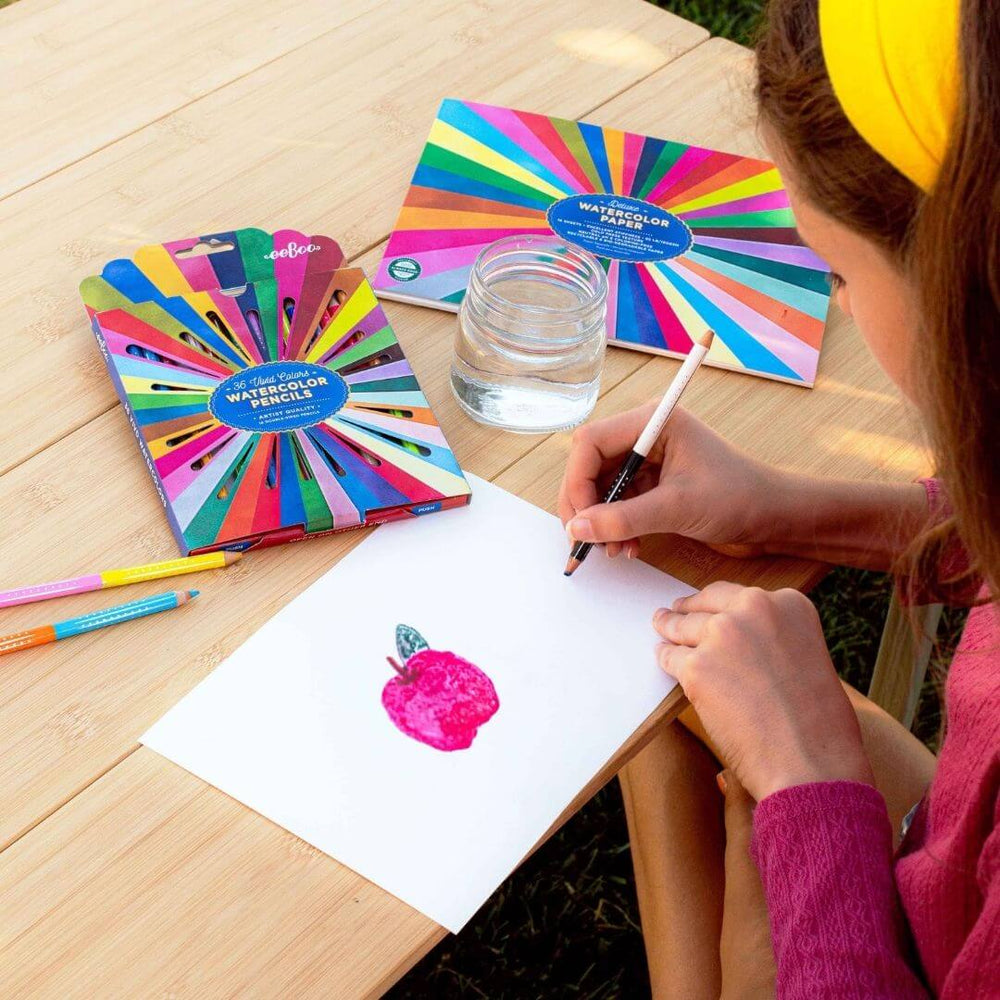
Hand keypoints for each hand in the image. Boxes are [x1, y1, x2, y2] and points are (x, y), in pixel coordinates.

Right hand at [559, 404, 782, 558]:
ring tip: (615, 550)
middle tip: (586, 539)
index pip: (591, 442)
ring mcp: (647, 459)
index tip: (580, 519)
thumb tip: (578, 529)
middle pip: (589, 465)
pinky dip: (615, 526)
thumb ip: (623, 519)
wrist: (774, 517)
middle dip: (585, 505)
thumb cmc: (739, 497)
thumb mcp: (677, 509)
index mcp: (653, 420)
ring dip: (600, 521)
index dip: (578, 481)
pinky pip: (616, 502)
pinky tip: (628, 547)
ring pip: (600, 487)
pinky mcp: (652, 482)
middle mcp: (645, 434)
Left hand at [653, 581, 872, 801]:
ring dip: (670, 630)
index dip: (715, 603)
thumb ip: (775, 638)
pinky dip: (665, 661)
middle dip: (688, 609)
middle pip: (706, 606)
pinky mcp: (697, 667)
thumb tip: (741, 642)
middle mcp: (754, 610)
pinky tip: (662, 660)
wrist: (812, 760)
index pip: (736, 595)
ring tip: (660, 627)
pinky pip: (670, 658)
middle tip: (674, 611)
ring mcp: (722, 636)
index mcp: (788, 604)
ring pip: (683, 628)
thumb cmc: (818, 723)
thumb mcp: (808, 657)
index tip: (703, 604)